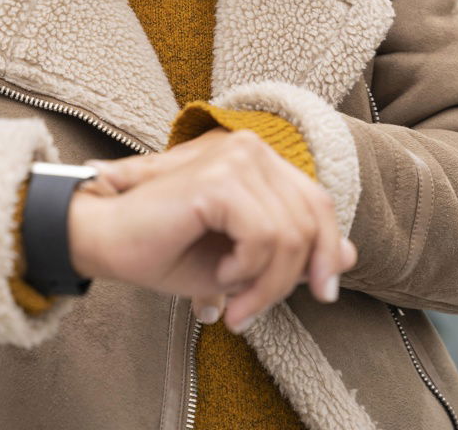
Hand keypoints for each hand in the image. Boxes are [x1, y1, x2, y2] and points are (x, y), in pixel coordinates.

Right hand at [79, 127, 356, 332]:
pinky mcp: (219, 178)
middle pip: (312, 218)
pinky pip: (264, 238)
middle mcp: (250, 147)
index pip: (317, 202)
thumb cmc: (166, 247)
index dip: (328, 250)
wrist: (106, 240)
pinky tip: (220, 276)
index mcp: (256, 158)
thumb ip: (292, 248)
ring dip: (266, 284)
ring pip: (290, 235)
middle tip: (255, 310)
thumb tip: (352, 256)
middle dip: (294, 277)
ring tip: (232, 299)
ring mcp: (234, 157)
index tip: (323, 294)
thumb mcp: (242, 257)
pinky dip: (247, 271)